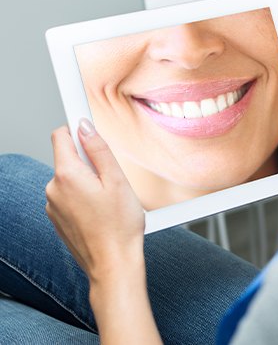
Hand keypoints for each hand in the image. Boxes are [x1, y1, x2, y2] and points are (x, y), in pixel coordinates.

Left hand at [47, 120, 160, 343]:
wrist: (113, 265)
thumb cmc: (119, 226)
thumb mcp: (117, 180)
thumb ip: (99, 150)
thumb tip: (85, 127)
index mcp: (67, 175)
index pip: (61, 135)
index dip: (76, 126)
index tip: (83, 118)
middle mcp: (53, 189)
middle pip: (67, 156)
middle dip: (87, 158)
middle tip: (111, 175)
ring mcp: (53, 206)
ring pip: (69, 177)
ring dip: (86, 179)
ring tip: (108, 198)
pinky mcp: (57, 219)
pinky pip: (68, 194)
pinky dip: (82, 195)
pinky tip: (100, 210)